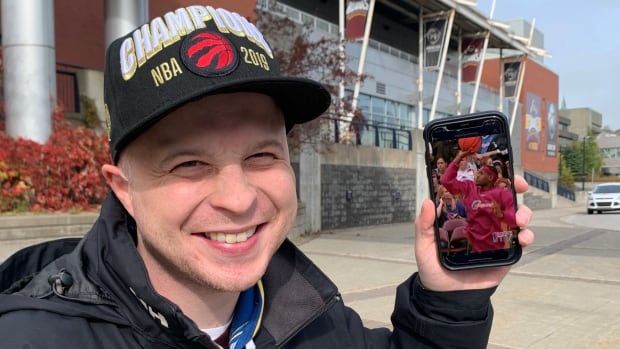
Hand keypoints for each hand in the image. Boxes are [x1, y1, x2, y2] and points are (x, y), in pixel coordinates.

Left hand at [414, 175, 533, 290]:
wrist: (448, 297)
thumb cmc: (434, 268)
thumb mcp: (424, 245)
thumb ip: (423, 225)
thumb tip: (427, 202)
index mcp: (463, 215)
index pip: (477, 191)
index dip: (489, 179)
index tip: (498, 170)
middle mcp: (481, 222)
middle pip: (501, 200)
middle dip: (514, 189)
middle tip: (520, 186)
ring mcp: (495, 237)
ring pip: (516, 218)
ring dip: (524, 213)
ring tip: (520, 219)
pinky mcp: (505, 254)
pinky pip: (521, 241)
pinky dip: (527, 236)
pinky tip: (523, 238)